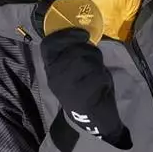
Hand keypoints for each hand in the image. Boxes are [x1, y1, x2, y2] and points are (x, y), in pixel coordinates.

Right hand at [39, 29, 128, 146]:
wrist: (94, 117)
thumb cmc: (85, 88)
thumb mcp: (72, 68)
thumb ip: (72, 53)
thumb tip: (81, 34)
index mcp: (50, 68)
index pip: (49, 44)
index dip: (66, 34)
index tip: (82, 34)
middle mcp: (54, 77)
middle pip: (72, 49)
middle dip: (88, 50)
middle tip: (94, 59)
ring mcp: (67, 86)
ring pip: (85, 59)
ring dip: (97, 62)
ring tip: (97, 72)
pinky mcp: (81, 95)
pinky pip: (97, 74)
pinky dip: (103, 76)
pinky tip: (101, 85)